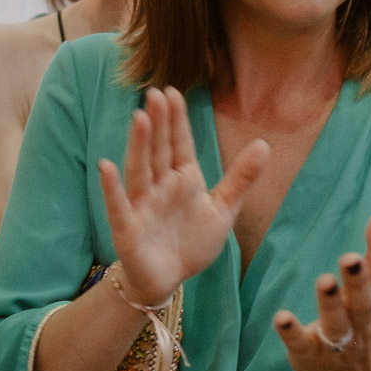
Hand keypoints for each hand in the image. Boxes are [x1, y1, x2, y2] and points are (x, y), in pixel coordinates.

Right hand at [97, 87, 267, 307]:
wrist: (169, 279)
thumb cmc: (192, 242)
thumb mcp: (223, 208)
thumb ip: (241, 177)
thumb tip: (264, 144)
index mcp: (183, 178)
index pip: (180, 143)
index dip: (176, 120)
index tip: (173, 92)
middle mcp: (160, 186)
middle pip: (159, 150)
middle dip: (158, 123)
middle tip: (155, 93)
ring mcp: (142, 204)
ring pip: (140, 169)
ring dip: (138, 145)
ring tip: (139, 118)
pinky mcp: (127, 227)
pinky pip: (119, 205)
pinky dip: (111, 187)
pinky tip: (106, 166)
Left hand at [274, 214, 370, 370]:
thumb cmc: (369, 324)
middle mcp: (363, 325)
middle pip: (363, 303)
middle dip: (358, 282)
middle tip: (349, 259)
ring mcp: (337, 343)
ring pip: (336, 324)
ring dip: (330, 303)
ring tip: (324, 280)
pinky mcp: (311, 356)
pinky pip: (300, 344)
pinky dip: (291, 332)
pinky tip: (281, 317)